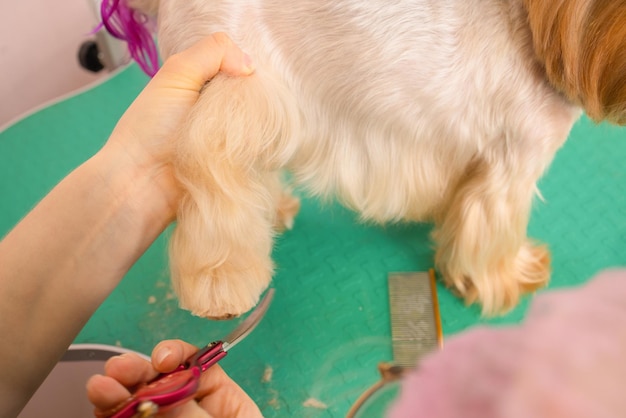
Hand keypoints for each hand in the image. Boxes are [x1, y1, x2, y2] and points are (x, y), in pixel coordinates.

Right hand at [87, 339, 261, 417]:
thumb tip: (162, 391)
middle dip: (137, 372)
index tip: (162, 358)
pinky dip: (113, 413)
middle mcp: (194, 410)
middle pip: (162, 382)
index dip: (177, 355)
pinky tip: (102, 407)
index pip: (200, 366)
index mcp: (227, 404)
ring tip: (101, 389)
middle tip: (117, 371)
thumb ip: (192, 414)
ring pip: (139, 402)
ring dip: (117, 393)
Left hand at [102, 32, 254, 219]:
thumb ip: (213, 52)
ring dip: (258, 124)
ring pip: (261, 122)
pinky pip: (261, 151)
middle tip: (244, 105)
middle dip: (254, 96)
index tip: (245, 75)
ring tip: (246, 130)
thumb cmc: (151, 128)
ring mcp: (230, 138)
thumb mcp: (177, 75)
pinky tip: (256, 148)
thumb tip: (250, 65)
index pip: (238, 66)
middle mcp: (217, 109)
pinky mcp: (238, 164)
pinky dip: (260, 148)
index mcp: (201, 84)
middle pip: (254, 93)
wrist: (143, 184)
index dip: (244, 66)